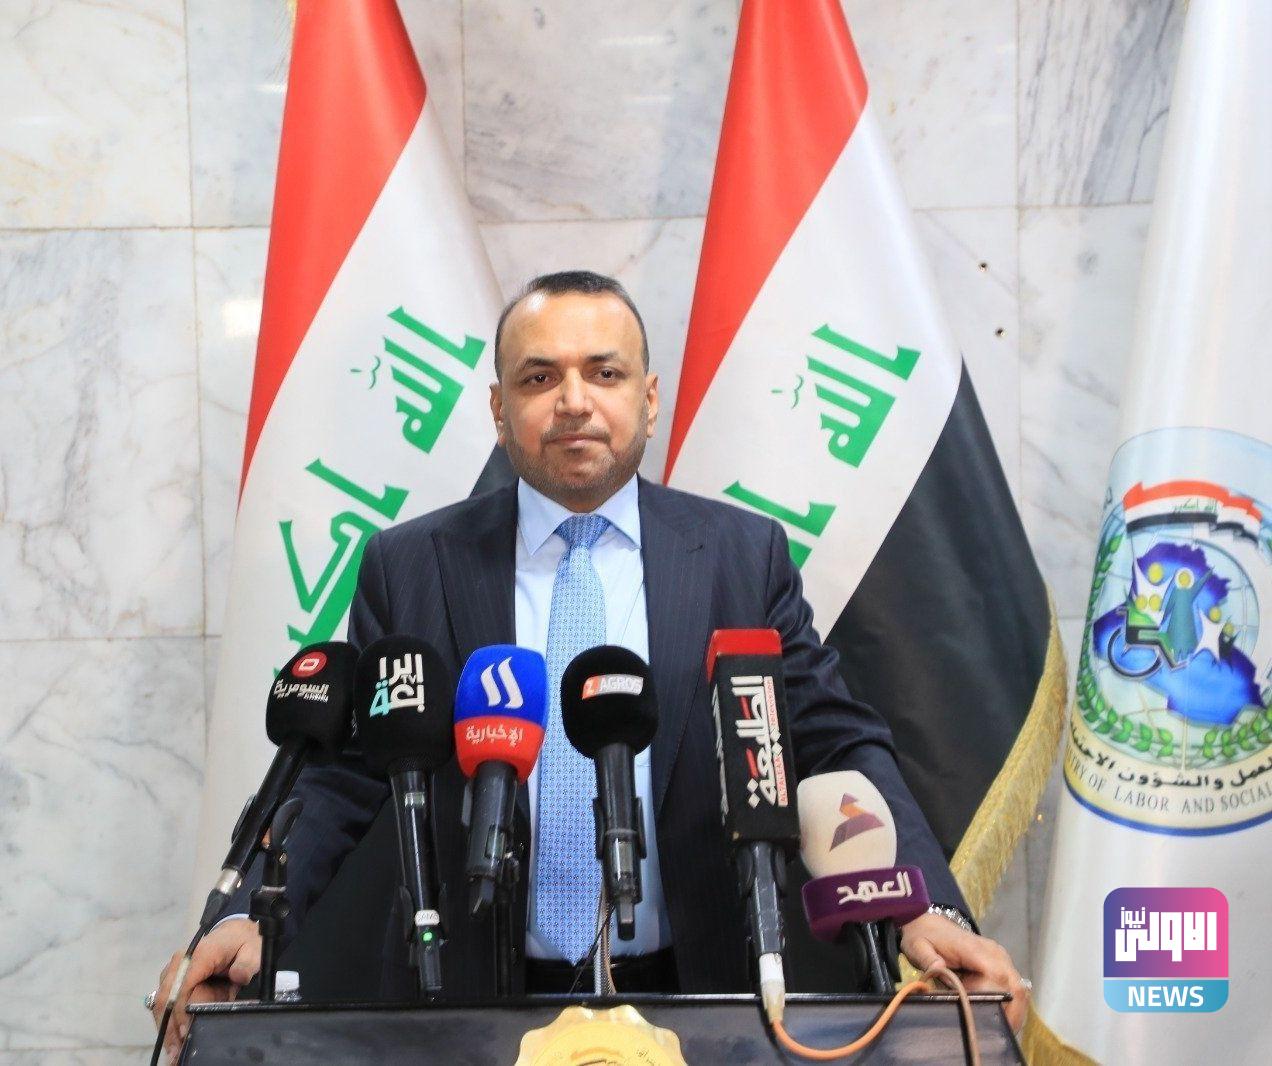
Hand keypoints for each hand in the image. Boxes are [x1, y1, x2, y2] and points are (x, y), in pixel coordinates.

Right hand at [151, 919, 260, 1060]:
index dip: (181, 1010)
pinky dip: (168, 1022)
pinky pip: (166, 1004)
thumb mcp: (253, 950)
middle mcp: (181, 962)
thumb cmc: (243, 943)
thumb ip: (247, 963)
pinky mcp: (173, 981)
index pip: (183, 984)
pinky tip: (173, 1040)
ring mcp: (174, 971)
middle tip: (176, 1050)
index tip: (185, 1031)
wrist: (235, 934)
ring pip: (162, 1003)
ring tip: (174, 1050)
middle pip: (166, 997)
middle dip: (169, 1025)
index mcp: (200, 954)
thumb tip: (237, 976)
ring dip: (166, 1027)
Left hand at [899, 912, 1028, 1033]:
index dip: (994, 997)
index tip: (982, 1014)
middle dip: (1012, 1012)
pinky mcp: (1000, 962)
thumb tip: (938, 968)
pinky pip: (1013, 985)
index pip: (998, 975)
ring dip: (1013, 1010)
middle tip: (998, 1032)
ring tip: (999, 1027)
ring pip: (1018, 987)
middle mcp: (994, 952)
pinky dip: (1010, 1002)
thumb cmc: (924, 936)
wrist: (929, 923)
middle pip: (1015, 985)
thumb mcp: (917, 947)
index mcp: (974, 949)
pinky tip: (999, 1015)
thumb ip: (928, 959)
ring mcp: (1000, 956)